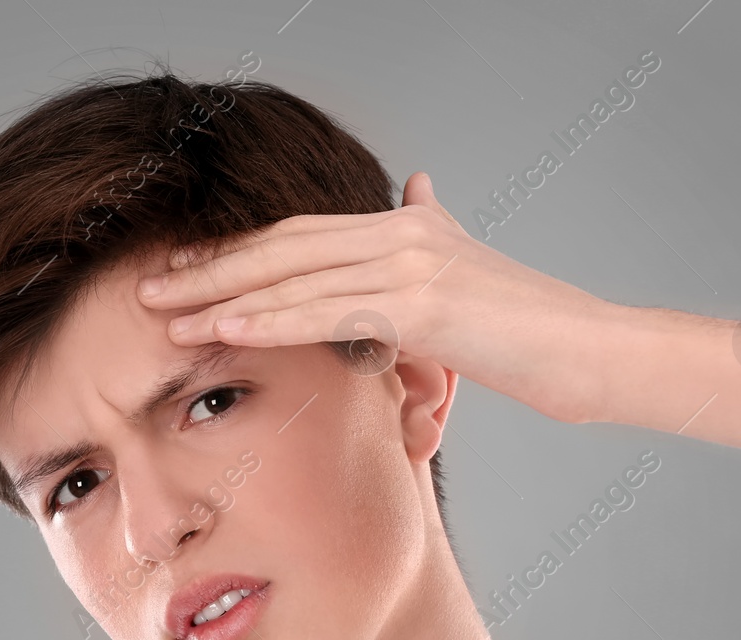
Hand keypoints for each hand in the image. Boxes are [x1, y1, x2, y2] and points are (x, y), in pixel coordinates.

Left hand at [136, 171, 623, 424]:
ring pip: (295, 278)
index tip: (180, 268)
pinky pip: (329, 312)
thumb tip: (418, 185)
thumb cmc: (530, 331)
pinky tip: (226, 332)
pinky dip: (272, 321)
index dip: (234, 252)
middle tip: (147, 289)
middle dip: (209, 270)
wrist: (593, 352)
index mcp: (403, 225)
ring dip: (222, 300)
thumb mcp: (471, 270)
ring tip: (165, 318)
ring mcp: (413, 264)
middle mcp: (401, 232)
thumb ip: (432, 230)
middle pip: (282, 248)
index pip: (297, 235)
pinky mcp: (425, 304)